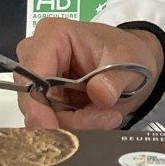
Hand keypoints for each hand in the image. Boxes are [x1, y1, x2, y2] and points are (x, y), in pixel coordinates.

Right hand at [13, 18, 162, 130]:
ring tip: (108, 116)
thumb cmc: (125, 53)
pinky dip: (75, 126)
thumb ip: (114, 79)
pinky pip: (51, 122)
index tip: (52, 130)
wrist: (132, 64)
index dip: (38, 106)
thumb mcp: (128, 61)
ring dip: (75, 124)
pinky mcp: (45, 98)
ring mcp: (39, 79)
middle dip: (66, 118)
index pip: (32, 74)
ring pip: (42, 116)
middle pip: (34, 100)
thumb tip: (99, 93)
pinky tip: (98, 117)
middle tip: (104, 119)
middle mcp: (37, 55)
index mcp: (53, 35)